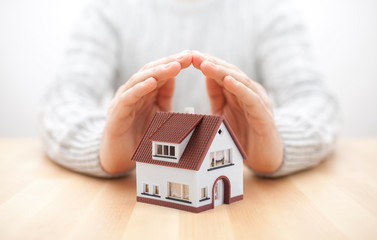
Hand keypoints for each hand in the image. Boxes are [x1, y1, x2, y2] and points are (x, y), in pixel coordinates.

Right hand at [100, 51, 191, 173]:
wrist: (117, 158)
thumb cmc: (139, 136)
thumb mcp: (158, 114)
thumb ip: (164, 96)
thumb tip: (174, 77)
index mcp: (144, 92)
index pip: (160, 72)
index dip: (175, 63)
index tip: (192, 56)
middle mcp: (133, 92)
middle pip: (151, 71)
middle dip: (170, 62)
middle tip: (187, 56)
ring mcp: (123, 101)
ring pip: (140, 80)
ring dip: (158, 72)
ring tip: (174, 66)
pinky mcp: (117, 113)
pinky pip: (128, 98)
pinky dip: (139, 89)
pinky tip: (151, 83)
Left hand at [192, 51, 282, 172]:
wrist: (265, 157)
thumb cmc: (244, 135)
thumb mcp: (224, 113)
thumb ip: (217, 95)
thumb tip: (207, 76)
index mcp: (238, 91)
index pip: (221, 72)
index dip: (206, 63)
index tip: (188, 56)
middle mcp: (249, 92)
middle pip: (229, 72)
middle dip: (210, 63)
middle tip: (193, 56)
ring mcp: (257, 101)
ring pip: (239, 81)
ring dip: (221, 72)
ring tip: (205, 65)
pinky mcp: (263, 114)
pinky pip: (250, 98)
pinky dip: (239, 88)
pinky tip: (227, 81)